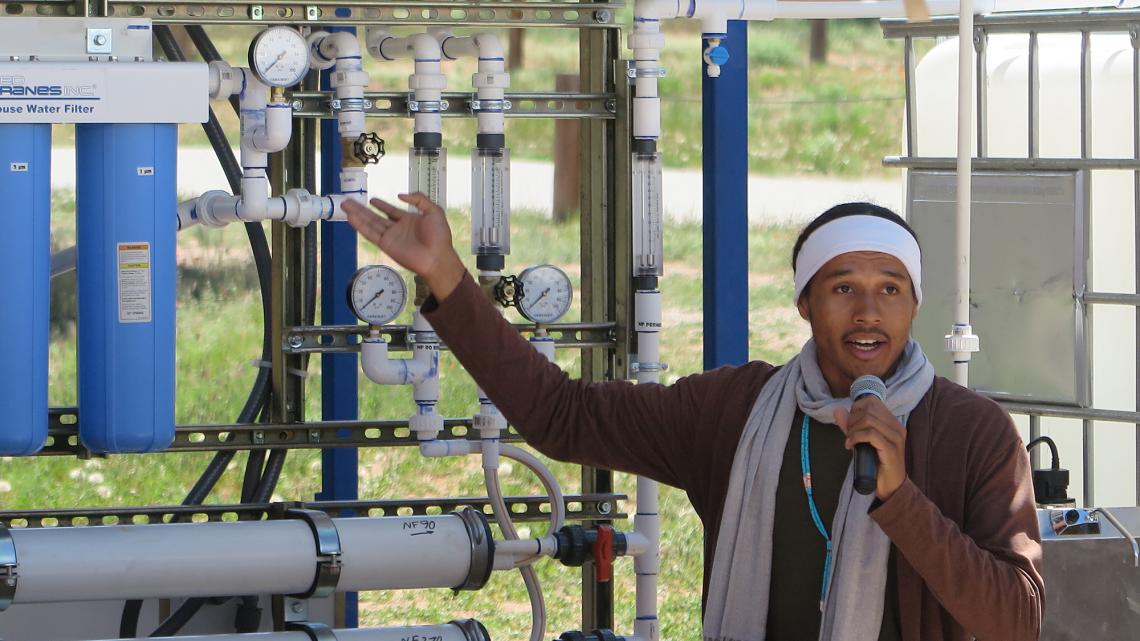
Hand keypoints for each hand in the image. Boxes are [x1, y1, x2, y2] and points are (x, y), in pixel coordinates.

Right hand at [342, 193, 465, 300]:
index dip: (382, 205)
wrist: (437, 257)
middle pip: (376, 217)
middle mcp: (397, 228)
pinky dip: (360, 225)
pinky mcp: (385, 245)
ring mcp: (390, 237)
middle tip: (350, 201)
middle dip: (363, 209)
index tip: (372, 200)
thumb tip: (401, 196)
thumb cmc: (439, 236)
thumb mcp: (434, 211)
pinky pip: (370, 233)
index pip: (391, 211)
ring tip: (345, 205)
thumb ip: (419, 199)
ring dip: (357, 214)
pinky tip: (351, 217)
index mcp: (409, 220)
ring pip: (370, 223)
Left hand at [833, 397, 906, 500]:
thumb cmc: (877, 463)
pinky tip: (850, 445)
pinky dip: (856, 438)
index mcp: (892, 422)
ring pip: (869, 420)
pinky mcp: (891, 449)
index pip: (873, 401)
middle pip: (869, 409)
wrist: (891, 486)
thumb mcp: (862, 440)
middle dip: (852, 419)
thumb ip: (851, 425)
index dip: (856, 407)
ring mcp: (896, 438)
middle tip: (848, 433)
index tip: (850, 422)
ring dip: (853, 430)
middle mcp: (897, 427)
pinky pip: (870, 435)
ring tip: (850, 440)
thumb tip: (838, 410)